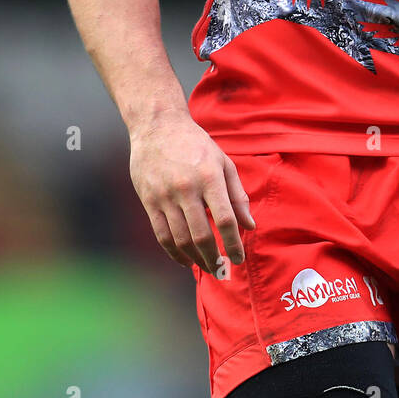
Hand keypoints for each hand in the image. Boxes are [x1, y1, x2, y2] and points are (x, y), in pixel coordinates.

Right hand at [129, 112, 254, 275]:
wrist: (157, 126)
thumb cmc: (196, 145)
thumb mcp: (223, 162)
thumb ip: (237, 195)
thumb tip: (250, 226)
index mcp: (209, 177)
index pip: (225, 219)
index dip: (234, 243)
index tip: (239, 259)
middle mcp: (186, 188)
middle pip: (202, 234)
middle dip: (214, 258)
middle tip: (223, 270)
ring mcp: (164, 196)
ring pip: (180, 239)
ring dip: (195, 259)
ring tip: (207, 267)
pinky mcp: (148, 201)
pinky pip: (162, 235)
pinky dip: (174, 253)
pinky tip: (185, 260)